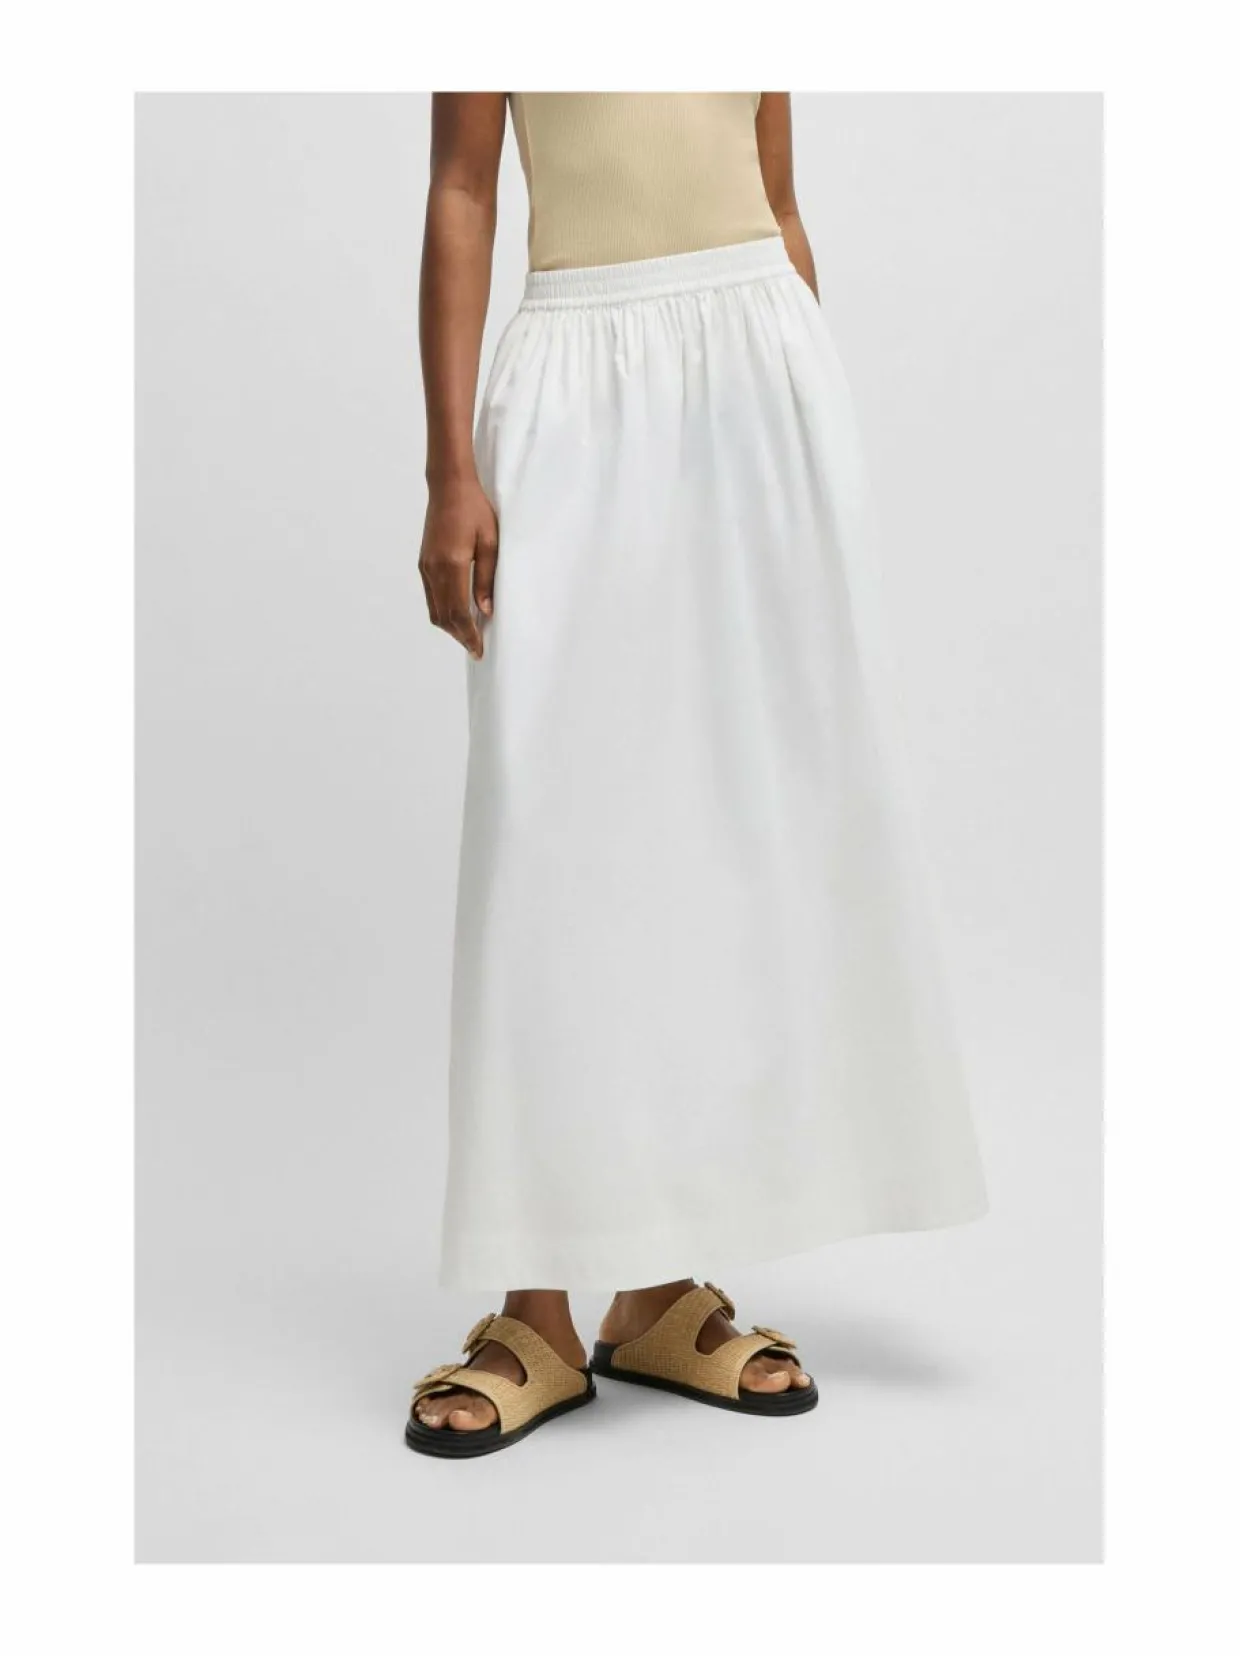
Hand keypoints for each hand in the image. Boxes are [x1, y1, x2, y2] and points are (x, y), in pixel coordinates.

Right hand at [418, 477, 498, 658]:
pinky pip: (431, 597)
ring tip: (468, 634)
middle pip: (443, 616)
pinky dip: (443, 611)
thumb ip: (486, 579)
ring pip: (434, 610)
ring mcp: (425, 567)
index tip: (478, 649)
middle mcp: (434, 569)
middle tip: (475, 648)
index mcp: (452, 564)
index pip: (458, 612)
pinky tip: (457, 613)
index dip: (468, 635)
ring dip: (450, 626)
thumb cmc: (475, 510)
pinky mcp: (423, 563)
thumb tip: (484, 611)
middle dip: (459, 636)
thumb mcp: (490, 543)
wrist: (449, 487)